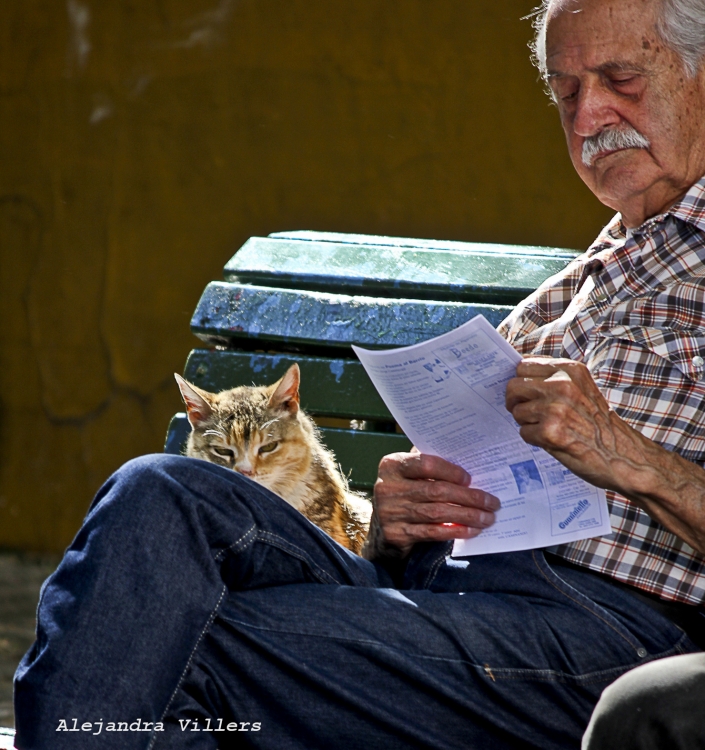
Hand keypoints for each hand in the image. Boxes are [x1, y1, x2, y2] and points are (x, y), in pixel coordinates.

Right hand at [361, 451, 498, 561]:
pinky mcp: (397, 535)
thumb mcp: (408, 476)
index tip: (470, 479)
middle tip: (492, 502)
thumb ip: (428, 466)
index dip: (451, 471)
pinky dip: (455, 531)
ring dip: (468, 515)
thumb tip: (467, 461)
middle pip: (436, 491)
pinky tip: (472, 530)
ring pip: (437, 513)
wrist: (381, 531)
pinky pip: (432, 532)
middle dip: (469, 497)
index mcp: (392, 465)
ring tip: (487, 517)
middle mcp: (388, 487)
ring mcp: (391, 512)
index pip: (426, 464)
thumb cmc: (403, 495)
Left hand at [505, 357, 704, 552]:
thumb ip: (555, 380)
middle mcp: (562, 384)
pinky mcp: (550, 431)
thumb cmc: (601, 425)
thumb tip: (518, 377)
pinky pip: (523, 431)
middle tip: (528, 413)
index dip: (519, 381)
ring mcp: (555, 407)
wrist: (626, 457)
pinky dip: (533, 439)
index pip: (522, 365)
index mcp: (570, 369)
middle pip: (513, 386)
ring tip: (548, 428)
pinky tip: (553, 441)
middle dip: (516, 401)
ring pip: (516, 410)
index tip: (522, 392)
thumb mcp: (582, 389)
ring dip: (526, 422)